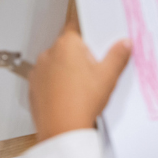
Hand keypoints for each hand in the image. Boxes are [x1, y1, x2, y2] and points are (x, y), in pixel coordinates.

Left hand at [28, 26, 129, 140]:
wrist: (63, 130)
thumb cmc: (82, 103)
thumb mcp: (108, 77)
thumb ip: (118, 56)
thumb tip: (124, 44)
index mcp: (67, 45)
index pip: (76, 27)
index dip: (88, 34)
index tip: (95, 41)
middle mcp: (49, 54)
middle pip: (67, 47)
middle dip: (80, 56)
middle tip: (94, 72)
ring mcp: (39, 71)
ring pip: (56, 64)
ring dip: (67, 70)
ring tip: (81, 87)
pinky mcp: (34, 87)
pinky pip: (47, 79)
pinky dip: (56, 84)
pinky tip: (69, 95)